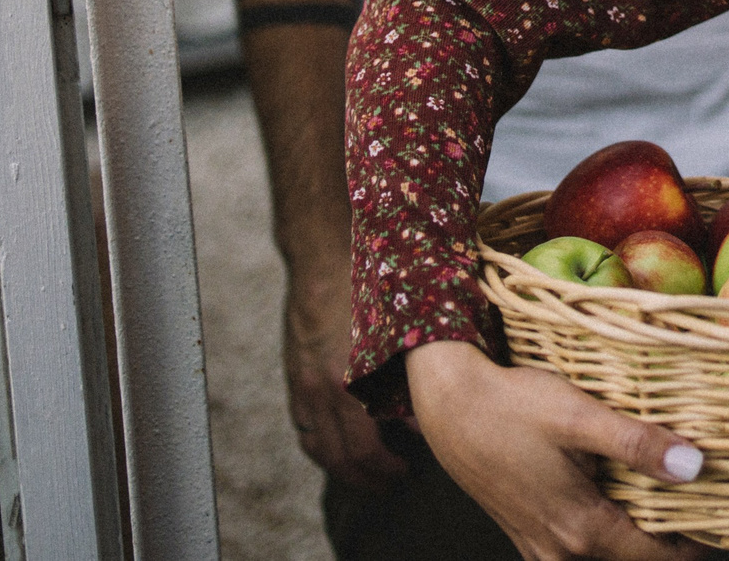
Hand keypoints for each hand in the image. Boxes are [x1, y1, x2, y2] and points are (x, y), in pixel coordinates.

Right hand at [284, 254, 406, 490]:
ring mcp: (304, 386)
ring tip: (372, 474)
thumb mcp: (401, 325)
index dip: (393, 463)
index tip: (418, 463)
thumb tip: (432, 407)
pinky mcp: (295, 377)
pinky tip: (344, 449)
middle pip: (343, 457)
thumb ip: (416, 369)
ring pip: (320, 449)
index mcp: (348, 380)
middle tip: (399, 478)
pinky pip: (305, 429)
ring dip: (346, 469)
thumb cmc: (370, 280)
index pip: (369, 447)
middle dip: (372, 475)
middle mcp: (321, 390)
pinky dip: (324, 447)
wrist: (322, 250)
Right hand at [406, 340, 708, 560]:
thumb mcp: (580, 417)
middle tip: (710, 512)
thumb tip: (694, 467)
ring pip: (608, 557)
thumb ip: (637, 445)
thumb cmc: (514, 406)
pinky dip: (611, 534)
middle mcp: (562, 551)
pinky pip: (581, 549)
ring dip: (641, 540)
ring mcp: (542, 547)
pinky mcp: (530, 534)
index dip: (701, 548)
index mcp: (582, 530)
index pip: (659, 560)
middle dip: (674, 544)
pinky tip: (625, 501)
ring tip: (676, 506)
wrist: (449, 406)